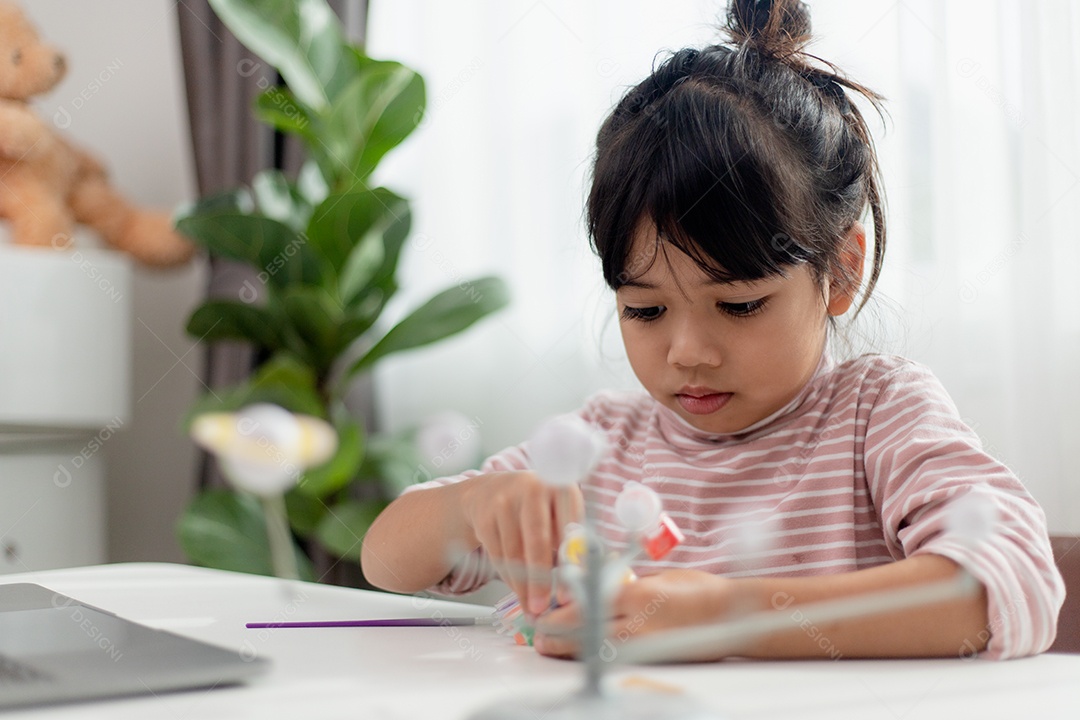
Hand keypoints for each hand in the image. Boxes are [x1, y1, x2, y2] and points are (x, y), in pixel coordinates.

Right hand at [460, 472, 582, 616]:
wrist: (490, 492)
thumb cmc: (536, 510)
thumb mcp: (558, 514)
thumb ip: (569, 542)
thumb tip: (579, 581)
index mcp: (561, 486)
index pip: (570, 526)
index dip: (572, 560)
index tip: (573, 589)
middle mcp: (533, 488)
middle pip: (537, 539)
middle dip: (540, 578)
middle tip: (543, 607)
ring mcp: (505, 500)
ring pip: (515, 552)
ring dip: (523, 585)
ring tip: (532, 607)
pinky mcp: (484, 515)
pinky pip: (498, 555)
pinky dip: (509, 577)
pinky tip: (518, 591)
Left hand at [533, 569, 735, 658]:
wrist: (729, 614)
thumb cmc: (696, 590)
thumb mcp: (654, 577)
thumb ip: (622, 584)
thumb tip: (591, 589)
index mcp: (636, 593)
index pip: (586, 602)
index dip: (561, 610)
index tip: (546, 612)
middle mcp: (637, 622)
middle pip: (584, 631)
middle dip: (557, 635)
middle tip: (539, 637)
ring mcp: (645, 645)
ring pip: (595, 650)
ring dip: (572, 649)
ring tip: (551, 648)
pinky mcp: (652, 660)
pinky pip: (615, 658)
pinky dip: (595, 656)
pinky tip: (584, 654)